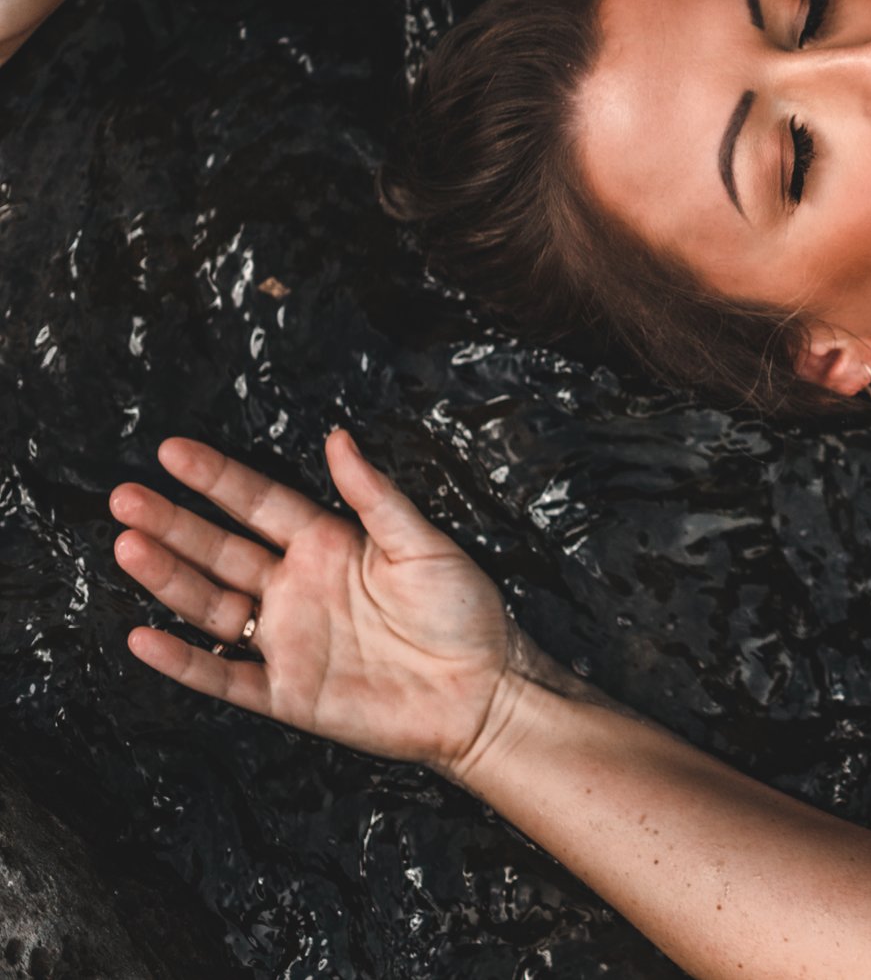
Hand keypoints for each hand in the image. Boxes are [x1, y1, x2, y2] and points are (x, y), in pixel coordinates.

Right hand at [111, 432, 517, 774]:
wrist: (484, 690)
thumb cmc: (464, 611)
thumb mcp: (424, 542)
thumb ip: (375, 496)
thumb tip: (338, 438)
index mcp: (329, 544)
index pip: (259, 503)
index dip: (216, 479)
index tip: (170, 451)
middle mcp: (297, 587)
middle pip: (221, 550)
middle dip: (173, 523)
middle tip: (127, 497)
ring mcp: (287, 640)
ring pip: (212, 606)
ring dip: (169, 578)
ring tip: (127, 545)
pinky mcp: (286, 692)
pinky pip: (223, 675)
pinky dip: (183, 660)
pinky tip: (144, 637)